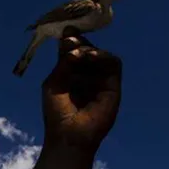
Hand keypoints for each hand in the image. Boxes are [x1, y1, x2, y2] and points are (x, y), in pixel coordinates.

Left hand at [40, 27, 121, 153]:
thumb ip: (63, 62)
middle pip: (88, 49)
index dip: (71, 40)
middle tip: (70, 41)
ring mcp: (101, 80)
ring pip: (101, 54)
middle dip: (79, 42)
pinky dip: (103, 56)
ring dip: (89, 49)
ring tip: (77, 53)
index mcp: (71, 73)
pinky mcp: (114, 86)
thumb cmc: (57, 112)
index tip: (65, 32)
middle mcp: (87, 74)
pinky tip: (90, 56)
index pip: (74, 50)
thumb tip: (70, 40)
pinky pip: (113, 64)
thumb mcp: (54, 82)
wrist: (68, 136)